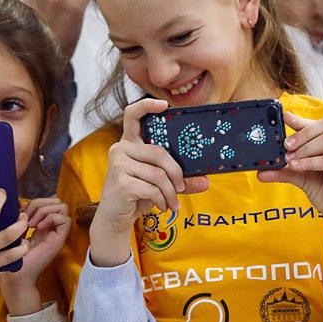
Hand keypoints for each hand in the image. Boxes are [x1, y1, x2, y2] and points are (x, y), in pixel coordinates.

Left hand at [0, 198, 69, 315]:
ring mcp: (56, 233)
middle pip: (56, 201)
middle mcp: (51, 227)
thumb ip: (19, 217)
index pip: (47, 201)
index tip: (20, 213)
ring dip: (45, 210)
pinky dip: (51, 218)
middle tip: (26, 218)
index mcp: (41, 224)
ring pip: (62, 206)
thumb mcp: (13, 231)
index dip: (33, 202)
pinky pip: (65, 219)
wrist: (15, 277)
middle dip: (40, 203)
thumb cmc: (10, 257)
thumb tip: (18, 204)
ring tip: (32, 223)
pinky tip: (38, 228)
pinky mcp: (59, 240)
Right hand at [88, 99, 208, 266]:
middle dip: (176, 173)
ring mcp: (118, 164)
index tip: (164, 104)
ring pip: (158, 174)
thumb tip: (206, 181)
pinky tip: (162, 207)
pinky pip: (152, 188)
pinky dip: (162, 200)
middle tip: (181, 187)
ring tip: (172, 203)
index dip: (147, 106)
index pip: (133, 115)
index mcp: (130, 143)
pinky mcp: (120, 182)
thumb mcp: (161, 184)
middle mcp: (120, 149)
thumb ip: (182, 179)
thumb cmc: (138, 194)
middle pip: (160, 153)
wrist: (115, 218)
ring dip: (170, 193)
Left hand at [259, 112, 322, 266]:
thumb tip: (261, 171)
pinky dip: (310, 161)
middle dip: (302, 133)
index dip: (301, 120)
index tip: (283, 117)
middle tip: (285, 145)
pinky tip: (297, 167)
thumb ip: (284, 171)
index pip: (319, 123)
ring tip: (290, 160)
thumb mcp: (302, 177)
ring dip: (305, 148)